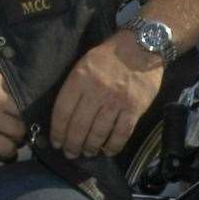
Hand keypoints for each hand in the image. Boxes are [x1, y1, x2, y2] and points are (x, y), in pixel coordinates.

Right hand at [0, 69, 25, 160]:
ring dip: (15, 138)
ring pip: (19, 132)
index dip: (19, 106)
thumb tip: (11, 97)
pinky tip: (2, 151)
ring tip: (7, 140)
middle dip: (19, 122)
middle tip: (12, 129)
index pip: (21, 94)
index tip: (15, 113)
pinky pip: (9, 148)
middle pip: (23, 113)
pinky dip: (8, 152)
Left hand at [49, 32, 163, 158]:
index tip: (56, 142)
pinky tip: (108, 151)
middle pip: (79, 126)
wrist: (142, 46)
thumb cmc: (109, 56)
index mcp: (80, 79)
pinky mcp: (134, 109)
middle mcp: (96, 92)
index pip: (63, 111)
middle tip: (70, 153)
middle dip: (72, 144)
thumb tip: (65, 115)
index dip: (58, 131)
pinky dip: (113, 146)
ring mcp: (116, 102)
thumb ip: (74, 86)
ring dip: (91, 147)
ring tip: (87, 153)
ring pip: (99, 133)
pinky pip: (121, 133)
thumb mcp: (84, 63)